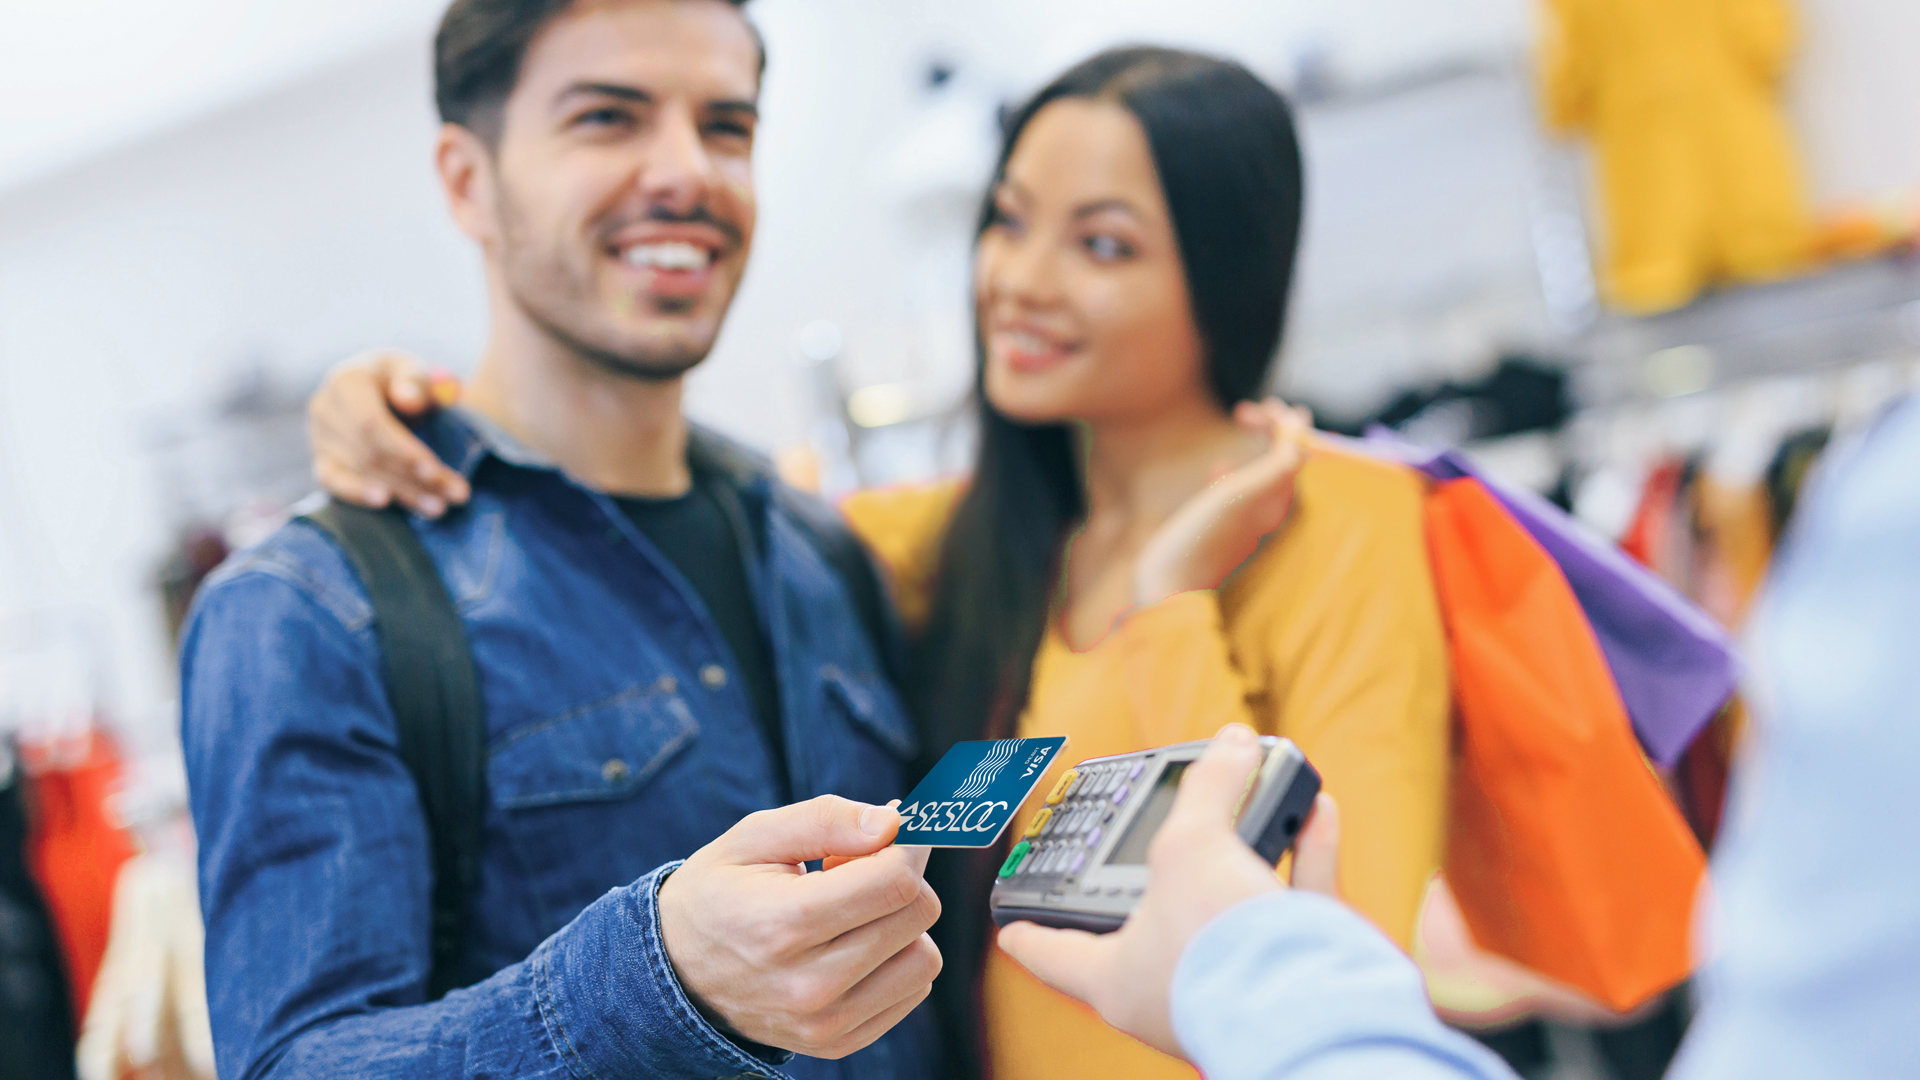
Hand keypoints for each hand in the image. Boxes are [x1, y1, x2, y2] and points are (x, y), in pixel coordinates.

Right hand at [308, 349, 469, 517]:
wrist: (382, 391)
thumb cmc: (403, 381)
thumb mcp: (414, 371)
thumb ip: (414, 381)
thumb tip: (407, 399)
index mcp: (346, 382)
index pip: (371, 424)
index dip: (403, 451)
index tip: (434, 472)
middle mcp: (325, 410)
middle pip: (370, 453)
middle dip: (414, 477)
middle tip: (456, 494)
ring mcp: (319, 438)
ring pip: (361, 472)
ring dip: (403, 492)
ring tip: (439, 506)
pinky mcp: (321, 460)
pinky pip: (335, 483)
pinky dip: (359, 496)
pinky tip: (387, 504)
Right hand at [657, 796, 942, 1058]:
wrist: (674, 973)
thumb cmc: (718, 892)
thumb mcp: (754, 837)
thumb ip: (825, 820)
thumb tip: (894, 820)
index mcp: (783, 924)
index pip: (893, 882)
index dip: (907, 845)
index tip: (893, 830)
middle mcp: (808, 985)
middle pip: (916, 916)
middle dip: (901, 877)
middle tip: (856, 868)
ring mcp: (825, 1023)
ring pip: (923, 959)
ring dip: (902, 924)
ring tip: (851, 911)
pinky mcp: (838, 1042)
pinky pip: (911, 992)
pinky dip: (896, 960)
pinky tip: (851, 944)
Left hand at [995, 723, 1339, 1058]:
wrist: (1311, 1011)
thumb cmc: (1218, 945)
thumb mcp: (1191, 847)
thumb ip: (1208, 791)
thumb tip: (1232, 744)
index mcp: (1117, 978)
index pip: (1052, 953)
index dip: (1028, 931)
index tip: (1007, 927)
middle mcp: (1173, 989)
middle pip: (1155, 920)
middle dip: (1162, 871)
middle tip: (1154, 831)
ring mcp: (1236, 985)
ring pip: (1233, 908)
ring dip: (1248, 847)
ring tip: (1255, 792)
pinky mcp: (1296, 977)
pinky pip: (1295, 907)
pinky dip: (1306, 857)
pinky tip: (1318, 807)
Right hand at [1133, 401, 1311, 604]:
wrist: (1168, 587)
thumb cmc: (1200, 541)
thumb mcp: (1238, 496)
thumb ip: (1275, 465)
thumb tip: (1301, 432)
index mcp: (1276, 501)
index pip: (1295, 451)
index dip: (1285, 424)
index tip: (1264, 405)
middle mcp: (1267, 511)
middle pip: (1282, 461)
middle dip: (1272, 430)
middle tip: (1246, 409)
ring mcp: (1245, 522)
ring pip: (1262, 473)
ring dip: (1255, 445)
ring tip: (1242, 422)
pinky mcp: (1222, 530)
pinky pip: (1237, 492)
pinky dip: (1234, 471)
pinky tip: (1218, 466)